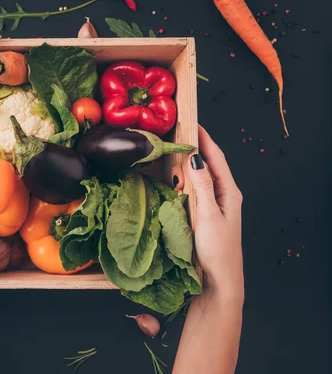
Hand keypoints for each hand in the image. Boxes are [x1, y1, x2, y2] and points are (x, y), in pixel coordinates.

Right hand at [185, 126, 243, 299]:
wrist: (219, 281)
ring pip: (200, 178)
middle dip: (195, 146)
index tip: (192, 121)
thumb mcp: (208, 216)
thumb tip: (195, 159)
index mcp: (229, 192)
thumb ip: (203, 186)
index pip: (217, 158)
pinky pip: (193, 191)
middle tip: (178, 132)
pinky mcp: (203, 216)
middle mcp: (223, 196)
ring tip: (173, 150)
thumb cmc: (217, 250)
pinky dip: (183, 181)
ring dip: (188, 163)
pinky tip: (172, 179)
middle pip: (209, 164)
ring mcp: (214, 206)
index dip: (205, 139)